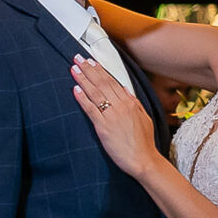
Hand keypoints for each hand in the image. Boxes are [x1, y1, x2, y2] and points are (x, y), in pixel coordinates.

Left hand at [71, 58, 158, 177]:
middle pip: (102, 83)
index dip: (100, 70)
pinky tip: (75, 89)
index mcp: (130, 103)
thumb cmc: (144, 142)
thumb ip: (133, 102)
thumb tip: (125, 89)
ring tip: (73, 68)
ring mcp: (111, 116)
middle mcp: (121, 106)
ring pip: (95, 93)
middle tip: (77, 58)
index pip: (112, 82)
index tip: (91, 61)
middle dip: (88, 69)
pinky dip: (82, 99)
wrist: (143, 159)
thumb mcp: (143, 118)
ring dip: (83, 79)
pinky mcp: (103, 127)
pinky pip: (91, 110)